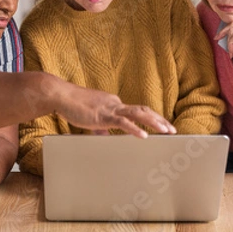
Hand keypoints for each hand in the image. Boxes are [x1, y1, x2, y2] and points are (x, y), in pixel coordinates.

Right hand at [55, 83, 175, 137]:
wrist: (60, 95)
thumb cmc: (72, 105)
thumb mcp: (89, 118)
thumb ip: (99, 127)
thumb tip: (104, 136)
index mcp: (114, 104)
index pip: (138, 111)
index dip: (152, 118)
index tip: (163, 126)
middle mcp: (115, 104)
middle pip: (143, 110)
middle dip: (159, 120)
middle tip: (172, 130)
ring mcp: (110, 108)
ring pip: (138, 114)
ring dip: (154, 122)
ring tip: (166, 131)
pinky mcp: (102, 115)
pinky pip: (122, 122)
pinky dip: (134, 129)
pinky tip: (143, 136)